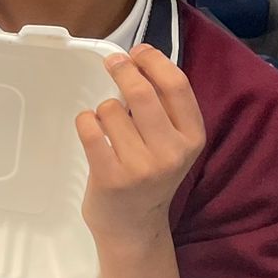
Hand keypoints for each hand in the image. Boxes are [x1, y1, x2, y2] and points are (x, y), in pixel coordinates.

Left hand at [76, 46, 205, 251]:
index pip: (176, 86)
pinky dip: (85, 120)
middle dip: (123, 70)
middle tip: (112, 64)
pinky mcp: (111, 177)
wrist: (134, 226)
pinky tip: (91, 129)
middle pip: (142, 93)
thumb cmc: (150, 174)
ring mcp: (141, 167)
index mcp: (192, 138)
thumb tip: (139, 58)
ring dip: (104, 107)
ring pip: (111, 109)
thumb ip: (164, 107)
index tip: (138, 52)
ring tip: (108, 124)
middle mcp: (172, 152)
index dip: (154, 61)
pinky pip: (90, 128)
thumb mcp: (172, 143)